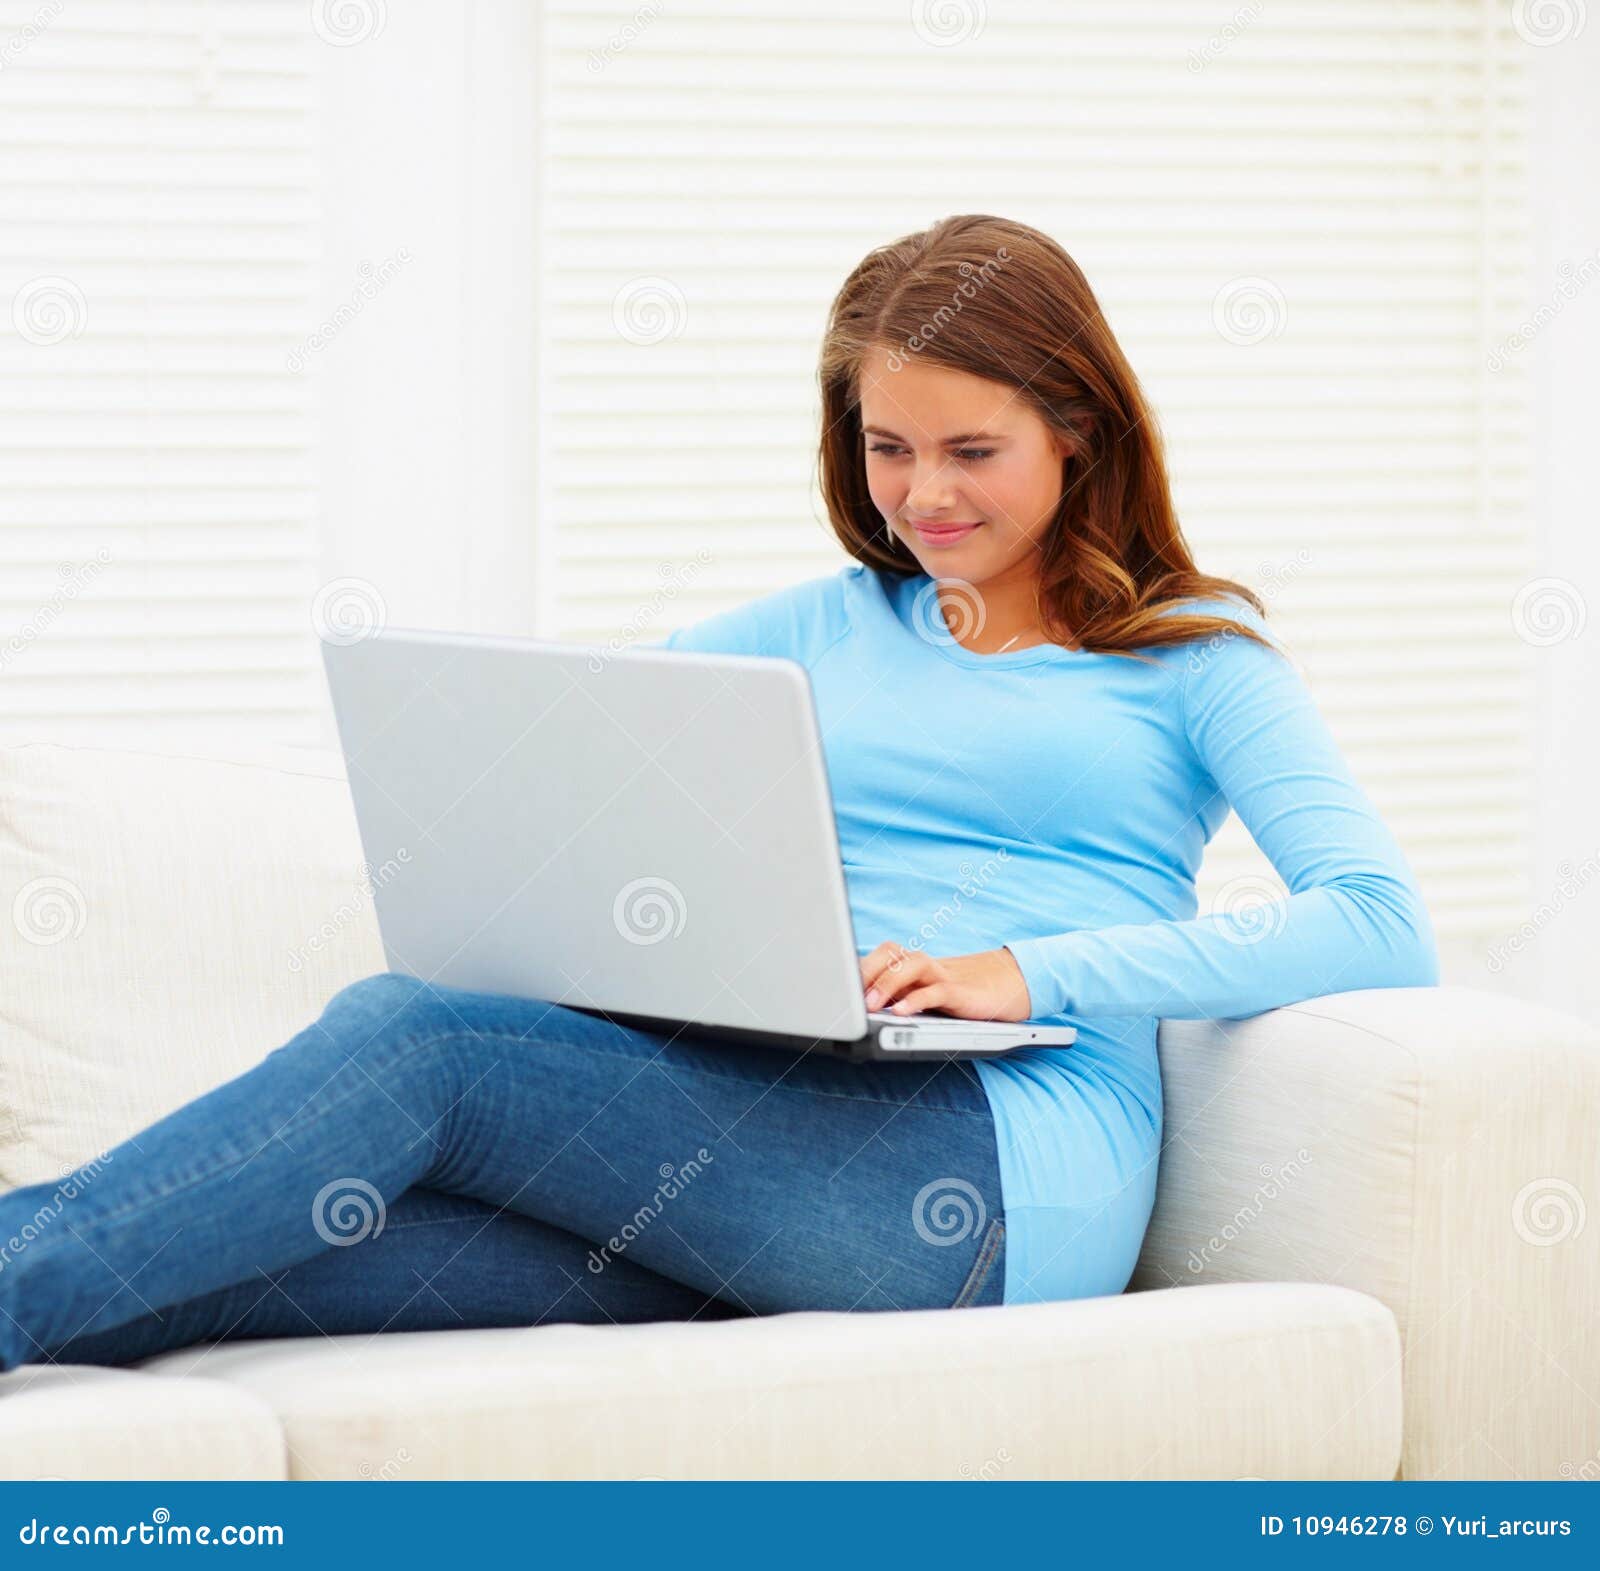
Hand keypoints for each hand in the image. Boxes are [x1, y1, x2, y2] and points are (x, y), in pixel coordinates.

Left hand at [859, 942, 1031, 1022]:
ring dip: (886, 982)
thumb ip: (896, 996)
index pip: (878, 955)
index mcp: (911, 966)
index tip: (830, 984)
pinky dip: (916, 1000)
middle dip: (865, 970)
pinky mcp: (960, 992)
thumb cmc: (959, 994)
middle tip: (846, 994)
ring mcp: (943, 975)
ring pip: (912, 964)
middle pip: (890, 952)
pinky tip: (900, 1013)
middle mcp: (924, 966)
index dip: (854, 966)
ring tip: (868, 1004)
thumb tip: (858, 1008)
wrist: (1008, 985)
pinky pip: (936, 991)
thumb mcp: (923, 995)